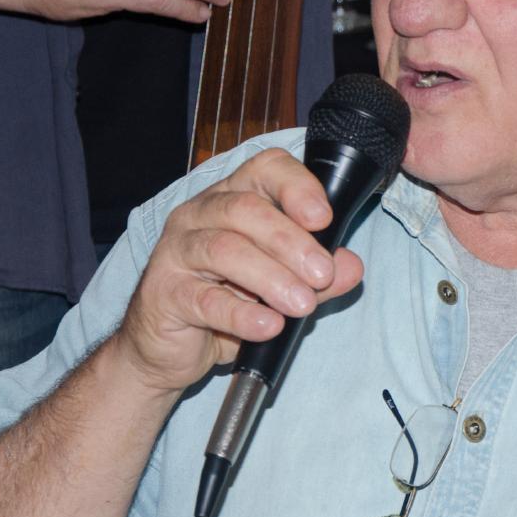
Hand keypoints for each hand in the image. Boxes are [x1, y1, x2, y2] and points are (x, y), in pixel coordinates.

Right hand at [114, 148, 365, 393]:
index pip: (264, 169)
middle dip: (291, 241)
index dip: (296, 186)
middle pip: (246, 209)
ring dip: (271, 277)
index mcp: (231, 198)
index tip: (324, 218)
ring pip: (224, 249)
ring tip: (302, 304)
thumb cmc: (224, 303)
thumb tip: (351, 266)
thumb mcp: (280, 287)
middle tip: (322, 274)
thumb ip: (316, 275)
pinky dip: (241, 313)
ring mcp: (176, 252)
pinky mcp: (164, 293)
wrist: (167, 348)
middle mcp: (199, 215)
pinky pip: (204, 299)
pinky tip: (268, 326)